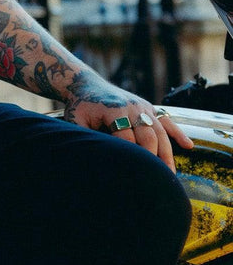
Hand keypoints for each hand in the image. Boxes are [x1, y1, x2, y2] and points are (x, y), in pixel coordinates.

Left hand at [64, 84, 193, 170]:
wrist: (85, 84)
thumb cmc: (80, 106)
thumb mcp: (75, 120)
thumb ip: (85, 137)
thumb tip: (90, 159)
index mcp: (112, 110)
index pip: (126, 136)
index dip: (131, 155)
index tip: (135, 175)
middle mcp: (131, 107)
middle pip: (148, 134)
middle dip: (154, 157)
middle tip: (157, 180)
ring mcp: (142, 106)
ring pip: (160, 130)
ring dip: (167, 152)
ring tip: (171, 174)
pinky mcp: (149, 106)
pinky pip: (166, 120)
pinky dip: (178, 132)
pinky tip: (189, 146)